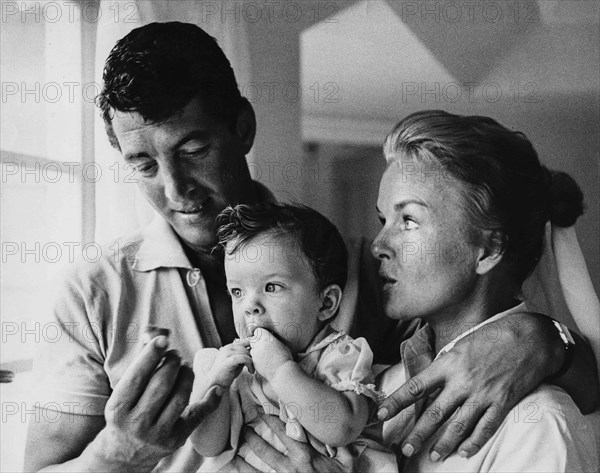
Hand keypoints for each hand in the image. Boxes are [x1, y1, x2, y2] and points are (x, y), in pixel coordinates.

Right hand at [96, 336, 221, 471]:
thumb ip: (141, 360)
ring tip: (184, 368)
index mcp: (118, 408)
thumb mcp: (124, 390)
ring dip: (187, 375)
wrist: (124, 452)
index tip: (163, 340)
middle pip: (161, 383)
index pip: (137, 376)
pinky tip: (216, 388)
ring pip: (180, 396)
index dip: (151, 355)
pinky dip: (210, 401)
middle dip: (172, 362)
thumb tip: (156, 332)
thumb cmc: (127, 411)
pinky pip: (197, 416)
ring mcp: (158, 433)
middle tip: (175, 355)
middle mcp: (137, 422)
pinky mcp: (176, 439)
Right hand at [206, 340, 254, 387]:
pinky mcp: (228, 361)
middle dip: (252, 357)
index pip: (246, 341)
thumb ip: (244, 354)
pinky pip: (243, 358)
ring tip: (251, 370)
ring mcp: (227, 353)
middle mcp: (227, 348)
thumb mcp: (237, 361)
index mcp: (229, 346)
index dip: (253, 349)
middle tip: (253, 366)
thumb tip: (255, 350)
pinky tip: (250, 371)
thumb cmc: (228, 373)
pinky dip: (249, 364)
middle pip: (246, 348)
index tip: (257, 358)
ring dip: (252, 362)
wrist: (216, 383)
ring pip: (246, 353)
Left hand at [237, 413, 354, 472]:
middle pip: (266, 448)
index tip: (264, 409)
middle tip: (246, 425)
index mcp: (306, 455)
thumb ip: (340, 443)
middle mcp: (292, 466)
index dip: (273, 419)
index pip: (285, 432)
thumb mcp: (348, 462)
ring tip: (241, 441)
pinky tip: (237, 466)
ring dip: (249, 452)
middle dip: (255, 434)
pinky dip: (247, 472)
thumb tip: (336, 423)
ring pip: (260, 465)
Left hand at [249, 328, 292, 379]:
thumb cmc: (285, 357)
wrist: (281, 371)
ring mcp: (255, 353)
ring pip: (252, 348)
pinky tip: (264, 361)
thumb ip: (273, 340)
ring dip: (256, 350)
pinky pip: (253, 357)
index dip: (260, 333)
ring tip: (265, 354)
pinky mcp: (253, 361)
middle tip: (264, 345)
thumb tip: (271, 338)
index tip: (264, 337)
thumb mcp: (282, 344)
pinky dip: (256, 358)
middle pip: (253, 339)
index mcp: (266, 337)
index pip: (258, 330)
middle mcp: (259, 344)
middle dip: (256, 341)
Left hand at [377, 313, 550, 461]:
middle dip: (418, 433)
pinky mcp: (502, 402)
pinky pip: (486, 427)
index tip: (381, 412)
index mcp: (448, 364)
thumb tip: (430, 381)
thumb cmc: (492, 337)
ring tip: (432, 455)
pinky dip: (474, 442)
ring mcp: (483, 394)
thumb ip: (445, 364)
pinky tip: (464, 452)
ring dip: (444, 443)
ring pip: (459, 425)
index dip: (397, 401)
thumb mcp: (460, 344)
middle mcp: (462, 381)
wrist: (529, 337)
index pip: (416, 386)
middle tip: (405, 448)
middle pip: (435, 412)